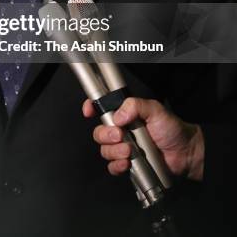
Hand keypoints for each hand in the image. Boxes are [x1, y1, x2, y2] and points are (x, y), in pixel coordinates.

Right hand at [82, 96, 203, 180]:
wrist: (185, 153)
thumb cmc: (172, 129)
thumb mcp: (155, 110)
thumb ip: (136, 106)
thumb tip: (117, 116)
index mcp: (125, 115)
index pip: (102, 109)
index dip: (91, 108)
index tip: (88, 111)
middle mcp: (121, 131)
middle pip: (99, 132)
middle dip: (106, 134)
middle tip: (119, 135)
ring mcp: (124, 148)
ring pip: (105, 150)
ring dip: (113, 151)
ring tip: (129, 151)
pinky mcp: (128, 165)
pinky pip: (112, 167)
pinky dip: (116, 166)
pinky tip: (126, 164)